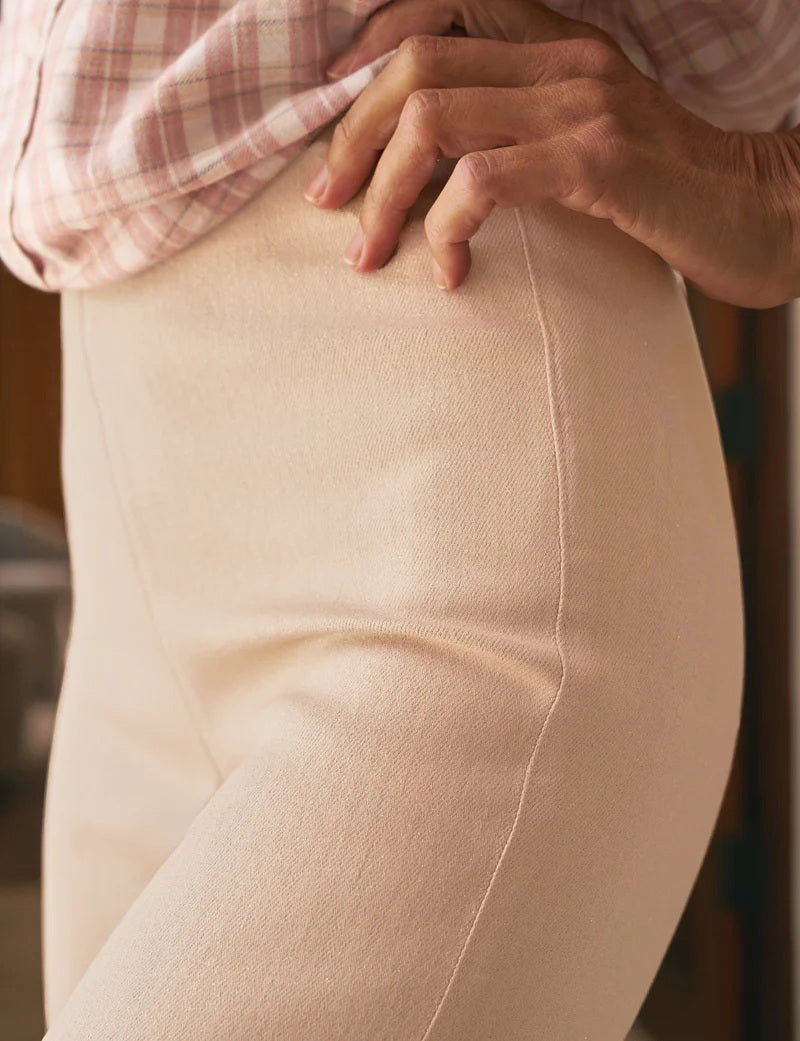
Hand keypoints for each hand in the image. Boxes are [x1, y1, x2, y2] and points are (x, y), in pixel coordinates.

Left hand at [304, 0, 799, 307]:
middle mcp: (564, 62)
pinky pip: (483, 179)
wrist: (764, 217)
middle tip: (328, 204)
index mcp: (557, 49)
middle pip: (413, 66)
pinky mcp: (597, 161)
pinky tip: (449, 272)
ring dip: (384, 193)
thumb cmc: (668, 198)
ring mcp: (582, 105)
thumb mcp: (586, 150)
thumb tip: (435, 173)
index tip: (334, 126)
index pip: (439, 10)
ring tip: (369, 253)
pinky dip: (445, 228)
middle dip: (351, 139)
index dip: (367, 54)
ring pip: (432, 119)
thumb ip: (521, 137)